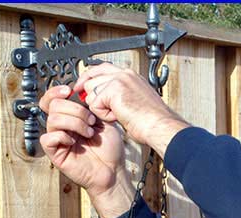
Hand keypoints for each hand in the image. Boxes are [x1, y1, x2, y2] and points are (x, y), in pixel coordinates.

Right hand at [38, 85, 125, 200]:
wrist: (114, 170)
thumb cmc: (110, 148)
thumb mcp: (104, 120)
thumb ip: (90, 106)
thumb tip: (80, 92)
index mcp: (70, 116)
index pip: (53, 98)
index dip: (57, 91)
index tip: (70, 90)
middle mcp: (62, 126)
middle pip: (53, 105)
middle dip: (76, 110)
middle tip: (92, 121)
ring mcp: (57, 139)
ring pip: (52, 119)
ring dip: (75, 123)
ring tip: (89, 132)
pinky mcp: (55, 153)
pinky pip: (47, 138)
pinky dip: (63, 136)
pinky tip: (75, 142)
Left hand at [74, 62, 189, 156]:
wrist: (160, 126)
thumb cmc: (152, 120)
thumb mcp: (134, 100)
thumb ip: (118, 94)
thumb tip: (101, 97)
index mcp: (130, 75)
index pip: (101, 68)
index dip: (88, 78)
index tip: (81, 88)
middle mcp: (124, 74)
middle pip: (91, 78)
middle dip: (91, 96)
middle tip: (103, 109)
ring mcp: (119, 80)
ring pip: (91, 91)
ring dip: (100, 107)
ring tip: (118, 114)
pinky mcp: (113, 90)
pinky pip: (95, 104)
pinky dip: (104, 115)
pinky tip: (118, 117)